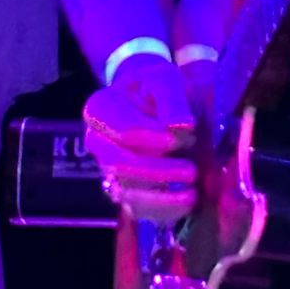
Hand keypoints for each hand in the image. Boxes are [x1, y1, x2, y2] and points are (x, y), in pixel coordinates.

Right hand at [83, 52, 197, 222]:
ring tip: (192, 193)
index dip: (154, 137)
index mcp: (100, 109)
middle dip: (158, 171)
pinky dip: (162, 210)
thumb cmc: (156, 86)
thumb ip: (172, 99)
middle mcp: (97, 142)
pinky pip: (136, 209)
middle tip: (191, 170)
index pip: (124, 130)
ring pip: (125, 192)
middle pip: (120, 165)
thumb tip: (182, 125)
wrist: (154, 98)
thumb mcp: (166, 79)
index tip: (187, 134)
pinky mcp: (124, 190)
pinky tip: (186, 203)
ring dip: (160, 195)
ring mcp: (107, 169)